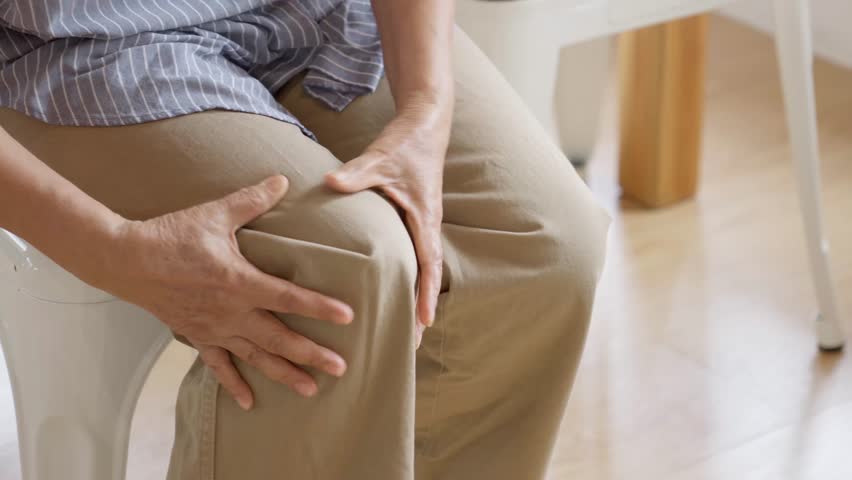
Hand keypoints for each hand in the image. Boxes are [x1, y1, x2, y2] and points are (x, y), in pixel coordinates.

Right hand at [92, 176, 352, 409]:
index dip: (320, 308)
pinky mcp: (197, 336)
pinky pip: (218, 366)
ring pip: (255, 357)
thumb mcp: (214, 214)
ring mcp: (214, 329)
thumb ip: (251, 201)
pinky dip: (234, 384)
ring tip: (311, 389)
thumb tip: (282, 179)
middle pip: (279, 338)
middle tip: (341, 368)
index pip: (289, 298)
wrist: (126, 260)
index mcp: (239, 282)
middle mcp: (231, 312)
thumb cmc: (171, 235)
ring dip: (284, 374)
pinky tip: (250, 403)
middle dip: (312, 354)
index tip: (348, 318)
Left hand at [325, 103, 449, 346]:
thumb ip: (356, 174)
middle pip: (426, 275)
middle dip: (420, 308)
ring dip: (413, 296)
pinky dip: (405, 277)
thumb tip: (330, 183)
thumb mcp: (380, 159)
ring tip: (402, 329)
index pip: (429, 262)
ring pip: (419, 268)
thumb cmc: (406, 144)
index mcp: (424, 217)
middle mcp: (426, 225)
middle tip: (411, 343)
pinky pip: (410, 254)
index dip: (426, 293)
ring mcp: (420, 224)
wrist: (424, 126)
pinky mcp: (412, 219)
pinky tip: (389, 292)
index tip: (424, 322)